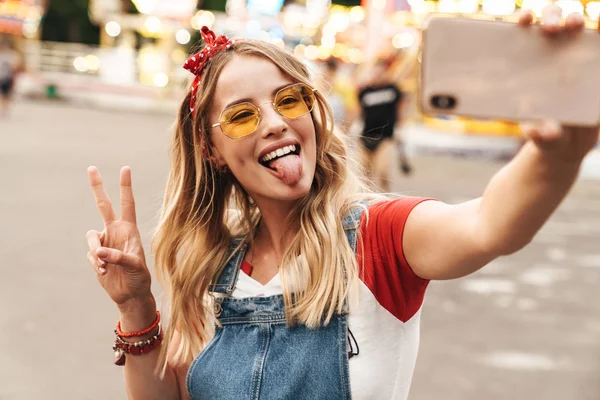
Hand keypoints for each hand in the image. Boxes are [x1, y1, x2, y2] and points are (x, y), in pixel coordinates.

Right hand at [86, 166, 151, 308]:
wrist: (130, 294)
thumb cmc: (139, 278)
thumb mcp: (134, 265)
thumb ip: (118, 256)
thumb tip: (98, 252)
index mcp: (129, 229)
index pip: (127, 204)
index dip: (125, 187)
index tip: (125, 168)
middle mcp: (116, 232)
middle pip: (103, 205)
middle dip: (98, 187)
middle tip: (91, 167)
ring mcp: (105, 243)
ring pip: (91, 237)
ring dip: (96, 252)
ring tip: (105, 266)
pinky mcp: (96, 256)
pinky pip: (90, 255)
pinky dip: (96, 264)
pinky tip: (105, 272)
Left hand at [517, 5, 599, 162]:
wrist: (565, 145)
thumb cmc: (543, 134)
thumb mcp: (539, 135)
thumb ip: (539, 132)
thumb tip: (545, 130)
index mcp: (530, 64)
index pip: (526, 33)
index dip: (525, 19)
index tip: (524, 20)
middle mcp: (553, 53)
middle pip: (554, 21)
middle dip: (553, 16)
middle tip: (551, 28)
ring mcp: (577, 58)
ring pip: (579, 27)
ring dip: (577, 19)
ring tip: (576, 26)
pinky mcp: (597, 66)